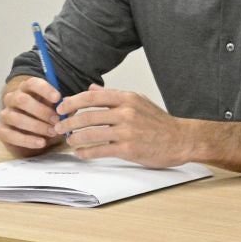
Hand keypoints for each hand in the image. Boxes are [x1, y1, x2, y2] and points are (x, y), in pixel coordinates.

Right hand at [0, 77, 63, 153]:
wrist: (33, 136)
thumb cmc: (46, 118)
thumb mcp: (57, 111)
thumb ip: (63, 107)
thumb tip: (71, 106)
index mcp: (27, 90)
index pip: (32, 83)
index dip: (44, 89)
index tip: (57, 98)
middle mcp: (13, 99)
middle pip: (22, 100)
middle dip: (41, 111)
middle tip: (57, 121)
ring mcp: (5, 114)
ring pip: (15, 117)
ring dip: (36, 126)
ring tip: (52, 132)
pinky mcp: (1, 130)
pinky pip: (9, 134)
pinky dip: (27, 140)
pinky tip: (41, 143)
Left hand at [53, 87, 194, 166]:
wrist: (181, 140)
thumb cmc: (160, 123)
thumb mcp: (139, 102)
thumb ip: (114, 96)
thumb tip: (92, 88)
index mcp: (128, 99)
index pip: (92, 97)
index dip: (72, 102)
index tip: (61, 107)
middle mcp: (126, 113)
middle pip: (87, 116)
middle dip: (68, 122)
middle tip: (59, 126)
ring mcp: (127, 131)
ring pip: (91, 133)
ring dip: (75, 138)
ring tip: (69, 140)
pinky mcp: (129, 149)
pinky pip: (100, 150)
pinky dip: (86, 152)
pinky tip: (81, 153)